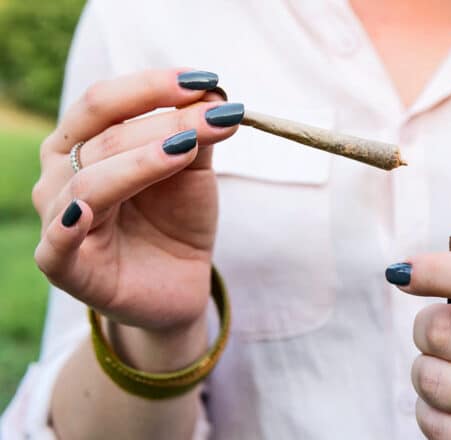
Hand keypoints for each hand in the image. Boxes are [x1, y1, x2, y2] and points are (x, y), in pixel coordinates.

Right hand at [32, 69, 242, 332]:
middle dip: (164, 123)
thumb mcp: (191, 171)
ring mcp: (59, 221)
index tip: (205, 80)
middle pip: (103, 138)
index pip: (104, 102)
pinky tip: (85, 212)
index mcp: (82, 143)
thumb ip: (196, 133)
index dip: (151, 86)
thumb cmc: (176, 219)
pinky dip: (65, 228)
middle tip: (216, 117)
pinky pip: (56, 247)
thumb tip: (213, 92)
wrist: (179, 282)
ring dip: (141, 162)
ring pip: (90, 183)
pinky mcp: (67, 269)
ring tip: (186, 150)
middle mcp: (60, 175)